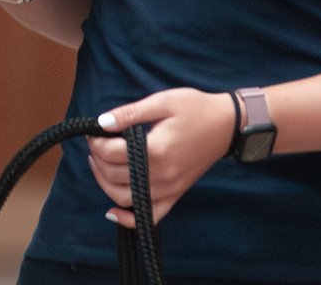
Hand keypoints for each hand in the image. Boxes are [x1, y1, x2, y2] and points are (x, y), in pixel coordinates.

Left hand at [89, 89, 234, 226]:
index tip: (93, 131)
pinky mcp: (175, 195)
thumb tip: (101, 122)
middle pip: (114, 176)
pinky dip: (128, 219)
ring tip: (100, 164)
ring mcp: (169, 189)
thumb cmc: (195, 108)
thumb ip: (129, 114)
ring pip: (124, 199)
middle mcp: (162, 175)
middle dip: (98, 159)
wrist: (226, 125)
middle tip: (96, 143)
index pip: (112, 153)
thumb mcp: (162, 102)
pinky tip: (113, 210)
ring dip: (104, 183)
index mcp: (157, 150)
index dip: (96, 142)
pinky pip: (149, 217)